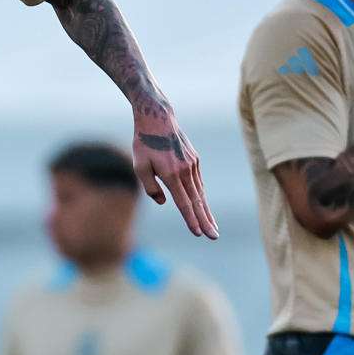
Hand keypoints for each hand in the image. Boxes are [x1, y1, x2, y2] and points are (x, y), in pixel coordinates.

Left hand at [132, 108, 218, 239]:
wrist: (157, 118)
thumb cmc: (144, 143)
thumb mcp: (139, 166)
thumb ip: (150, 187)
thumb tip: (164, 202)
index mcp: (171, 174)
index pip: (183, 202)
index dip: (191, 219)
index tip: (198, 233)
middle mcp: (185, 170)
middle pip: (197, 201)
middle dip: (206, 221)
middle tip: (214, 237)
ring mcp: (192, 164)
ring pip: (200, 193)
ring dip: (206, 211)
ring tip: (213, 227)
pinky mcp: (194, 160)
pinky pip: (198, 183)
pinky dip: (201, 197)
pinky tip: (203, 207)